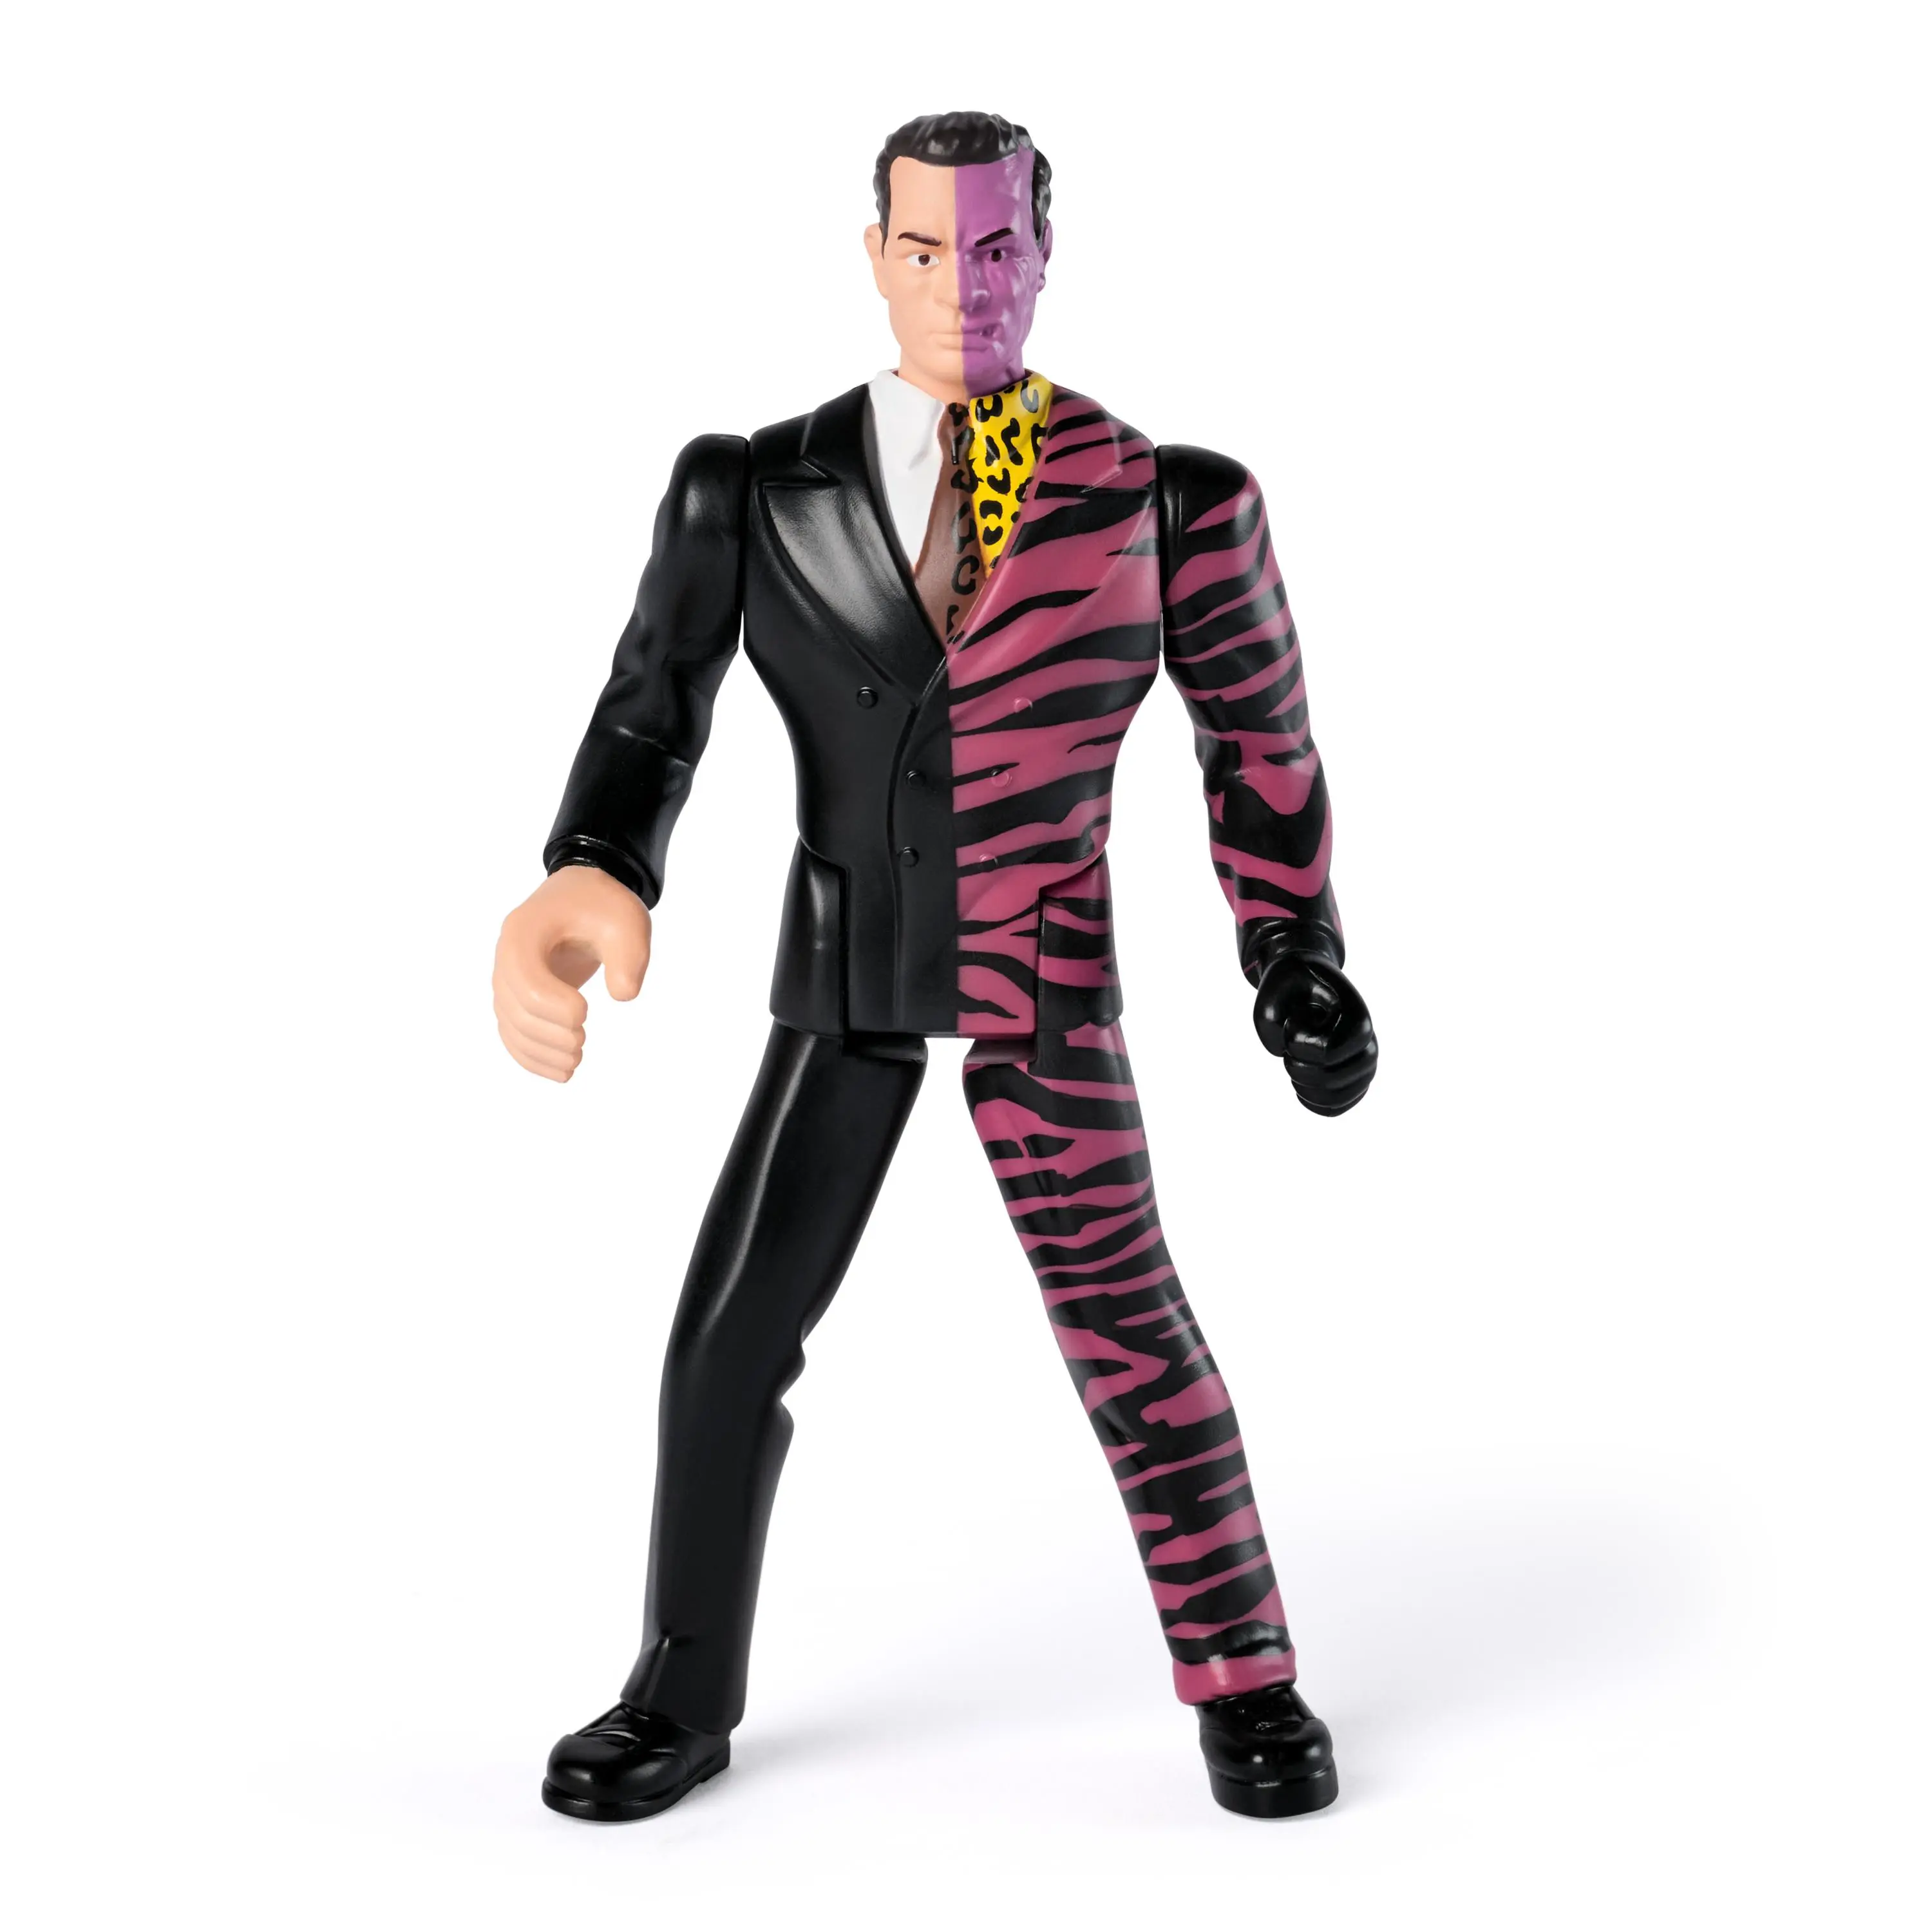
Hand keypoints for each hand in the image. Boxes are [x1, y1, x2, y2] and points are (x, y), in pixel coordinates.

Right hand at [493, 865, 651, 1081]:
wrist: (581, 896)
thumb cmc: (602, 906)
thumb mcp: (626, 921)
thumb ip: (630, 956)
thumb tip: (624, 996)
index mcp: (524, 932)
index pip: (528, 982)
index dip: (554, 1007)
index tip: (586, 1012)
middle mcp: (506, 956)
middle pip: (517, 1010)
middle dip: (551, 1034)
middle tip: (582, 1042)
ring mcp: (507, 979)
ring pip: (512, 1027)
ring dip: (541, 1053)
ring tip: (574, 1063)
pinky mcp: (515, 998)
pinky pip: (513, 1033)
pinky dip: (532, 1057)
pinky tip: (559, 1072)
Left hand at [1253, 953, 1377, 1115]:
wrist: (1305, 982)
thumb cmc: (1290, 986)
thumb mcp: (1272, 991)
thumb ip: (1271, 1022)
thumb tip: (1285, 1052)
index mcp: (1357, 1014)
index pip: (1328, 1051)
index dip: (1299, 1044)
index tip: (1295, 1020)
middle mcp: (1368, 1042)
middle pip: (1334, 1080)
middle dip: (1298, 1068)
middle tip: (1289, 1048)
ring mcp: (1364, 1065)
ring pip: (1336, 1098)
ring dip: (1303, 1086)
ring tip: (1295, 1063)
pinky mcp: (1354, 1081)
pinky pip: (1336, 1107)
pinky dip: (1312, 1101)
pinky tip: (1300, 1081)